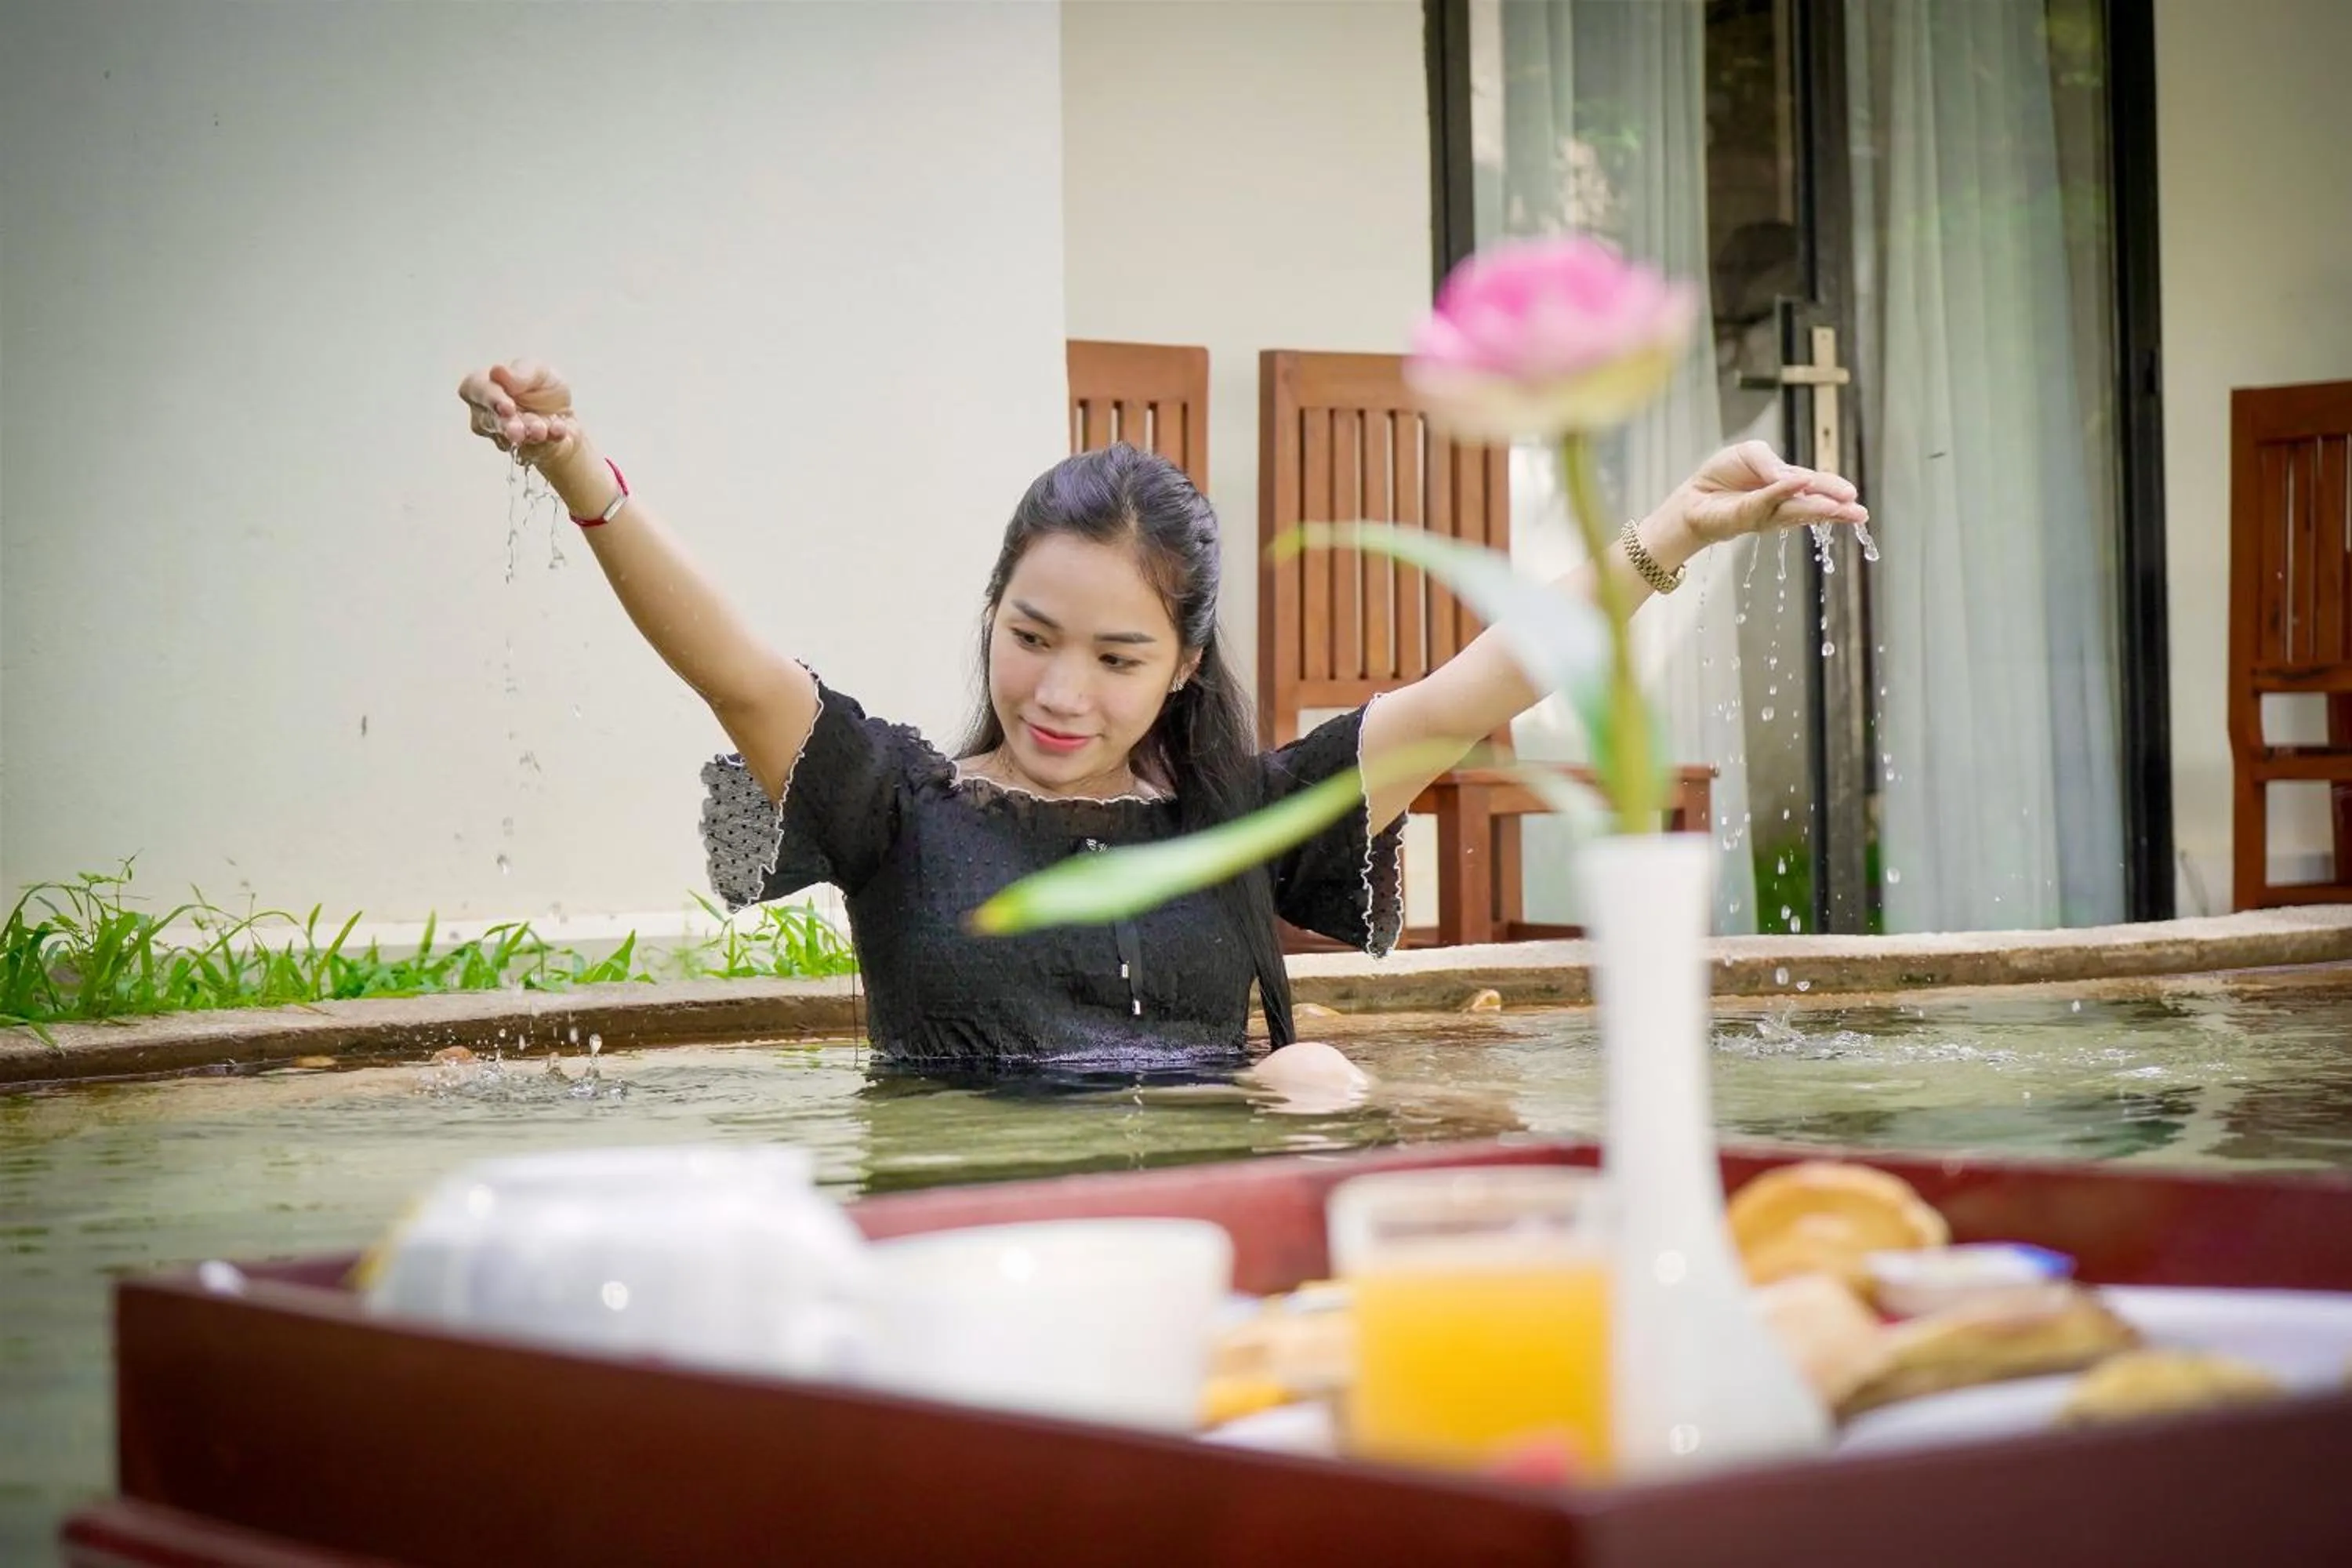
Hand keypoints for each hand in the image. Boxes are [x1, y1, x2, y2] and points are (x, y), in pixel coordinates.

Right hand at [455, 360, 584, 472]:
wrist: (566, 414)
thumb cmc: (541, 387)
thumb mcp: (537, 370)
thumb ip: (519, 372)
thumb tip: (497, 371)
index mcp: (484, 386)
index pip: (474, 390)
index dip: (490, 399)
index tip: (506, 406)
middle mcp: (486, 414)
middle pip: (489, 420)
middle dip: (506, 425)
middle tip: (517, 429)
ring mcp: (503, 437)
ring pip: (511, 438)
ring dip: (527, 433)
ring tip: (540, 430)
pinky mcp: (526, 452)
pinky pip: (535, 449)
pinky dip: (549, 439)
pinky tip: (558, 431)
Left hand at [1666, 439, 1868, 550]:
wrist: (1694, 495)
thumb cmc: (1724, 476)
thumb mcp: (1749, 453)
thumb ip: (1770, 462)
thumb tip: (1789, 476)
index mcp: (1788, 485)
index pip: (1815, 486)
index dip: (1834, 490)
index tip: (1853, 496)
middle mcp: (1782, 503)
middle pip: (1813, 504)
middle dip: (1837, 509)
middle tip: (1859, 514)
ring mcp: (1766, 512)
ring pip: (1796, 508)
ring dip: (1819, 507)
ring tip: (1841, 508)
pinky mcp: (1747, 515)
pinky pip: (1768, 500)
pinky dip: (1784, 491)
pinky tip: (1801, 485)